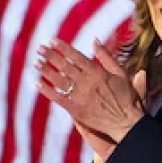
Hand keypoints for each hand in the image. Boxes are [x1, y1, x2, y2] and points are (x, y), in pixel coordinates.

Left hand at [35, 40, 147, 154]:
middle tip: (39, 48)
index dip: (63, 47)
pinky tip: (38, 83)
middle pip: (65, 66)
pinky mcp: (76, 111)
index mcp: (97, 72)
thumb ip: (106, 56)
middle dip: (51, 56)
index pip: (76, 56)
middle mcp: (86, 83)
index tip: (51, 40)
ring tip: (35, 63)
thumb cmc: (125, 97)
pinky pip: (58, 99)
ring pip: (60, 81)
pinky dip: (47, 91)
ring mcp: (80, 97)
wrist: (126, 122)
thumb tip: (94, 40)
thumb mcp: (120, 72)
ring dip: (46, 71)